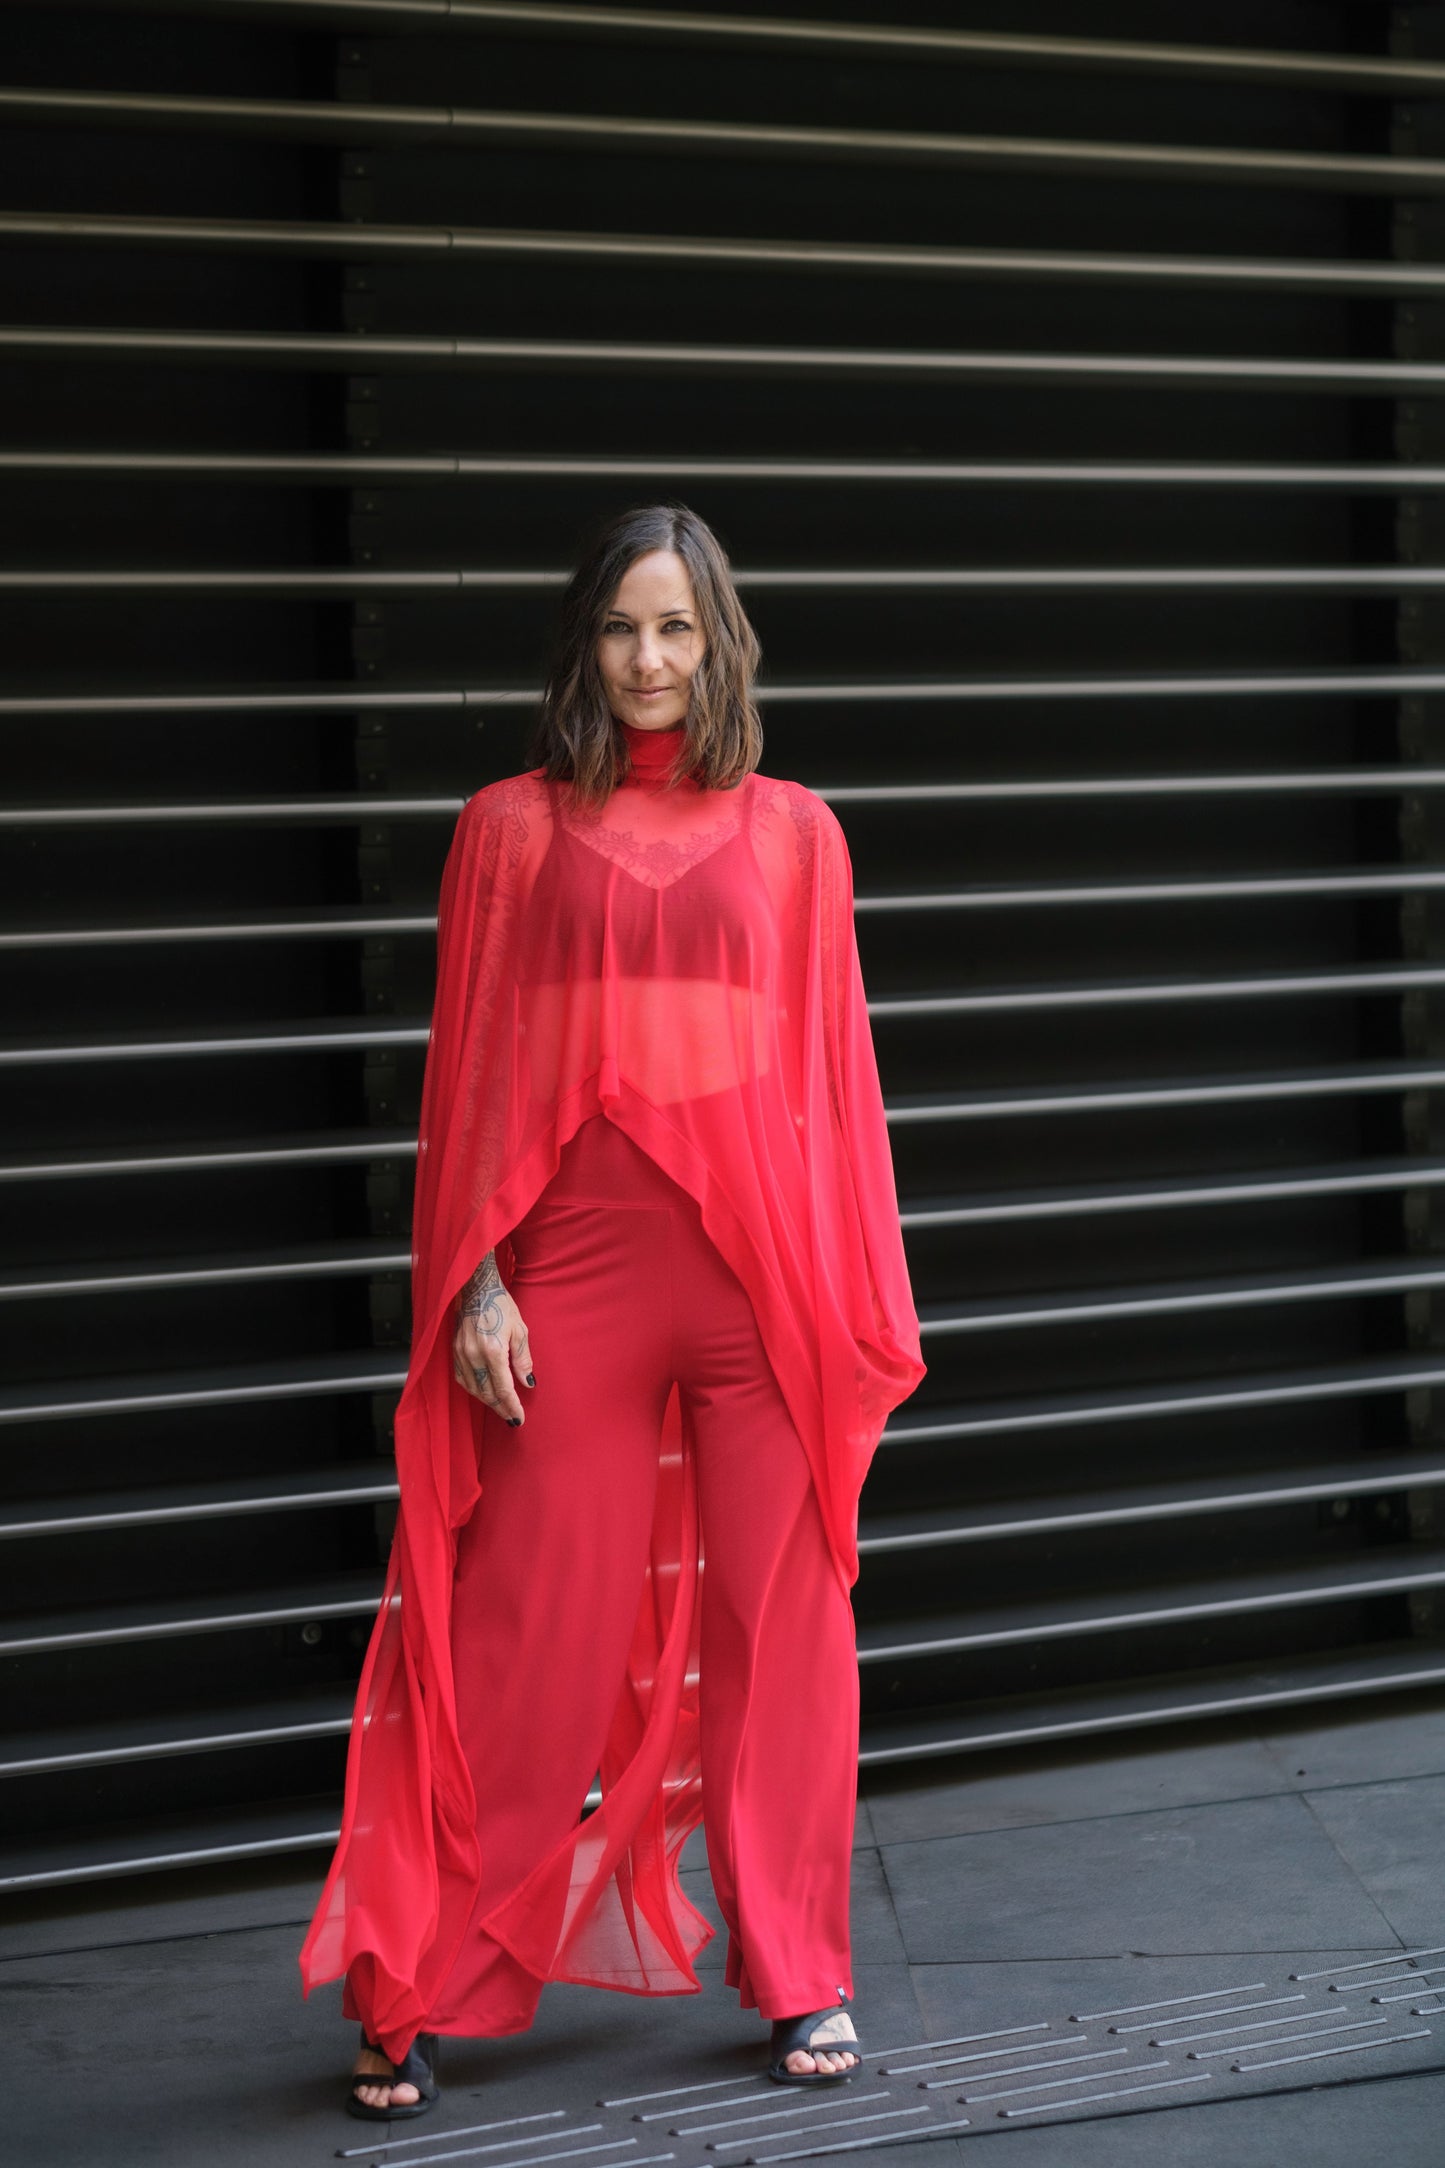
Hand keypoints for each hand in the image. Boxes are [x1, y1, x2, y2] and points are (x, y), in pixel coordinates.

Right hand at [451, 1250, 535, 1424]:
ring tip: (499, 1407)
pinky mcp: (454, 1350)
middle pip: (486, 1392)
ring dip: (486, 1401)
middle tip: (511, 1418)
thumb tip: (528, 1383)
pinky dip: (473, 1389)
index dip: (511, 1406)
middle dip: (499, 1408)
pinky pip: (461, 1378)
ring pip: (473, 1388)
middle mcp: (474, 1355)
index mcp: (493, 1350)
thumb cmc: (501, 1305)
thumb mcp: (520, 1330)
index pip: (503, 1388)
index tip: (518, 1418)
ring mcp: (461, 1353)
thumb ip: (523, 1359)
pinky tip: (482, 1392)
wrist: (476, 1288)